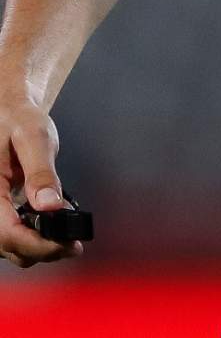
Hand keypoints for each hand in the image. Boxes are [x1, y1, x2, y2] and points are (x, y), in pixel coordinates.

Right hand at [0, 95, 82, 267]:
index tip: (66, 245)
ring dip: (35, 248)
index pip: (6, 232)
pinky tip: (52, 230)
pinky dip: (30, 237)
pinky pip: (9, 232)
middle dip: (40, 250)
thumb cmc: (17, 119)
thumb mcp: (34, 137)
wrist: (8, 111)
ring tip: (67, 241)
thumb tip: (51, 206)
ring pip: (6, 244)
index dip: (36, 244)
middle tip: (73, 246)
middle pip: (6, 245)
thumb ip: (41, 172)